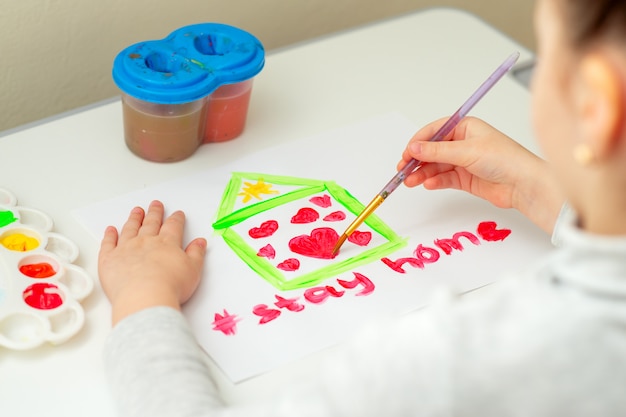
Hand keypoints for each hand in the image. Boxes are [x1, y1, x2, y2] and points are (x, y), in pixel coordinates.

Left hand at [98, 200, 206, 324]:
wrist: (145, 298)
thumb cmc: (170, 287)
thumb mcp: (193, 270)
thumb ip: (196, 254)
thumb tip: (200, 242)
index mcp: (167, 243)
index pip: (173, 226)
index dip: (176, 219)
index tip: (177, 214)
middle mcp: (146, 241)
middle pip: (151, 223)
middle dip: (154, 213)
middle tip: (155, 204)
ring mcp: (126, 248)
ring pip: (130, 228)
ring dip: (134, 219)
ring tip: (137, 211)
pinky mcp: (109, 259)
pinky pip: (108, 243)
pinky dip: (109, 235)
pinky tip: (111, 230)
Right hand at [399, 117, 563, 233]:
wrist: (524, 185)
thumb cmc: (505, 159)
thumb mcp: (467, 151)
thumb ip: (437, 151)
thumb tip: (414, 147)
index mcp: (466, 127)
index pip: (435, 131)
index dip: (419, 142)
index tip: (407, 152)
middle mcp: (463, 143)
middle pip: (432, 150)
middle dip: (417, 160)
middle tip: (403, 169)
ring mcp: (464, 161)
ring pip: (436, 166)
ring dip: (422, 173)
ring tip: (410, 181)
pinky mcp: (465, 179)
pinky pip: (444, 178)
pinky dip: (434, 181)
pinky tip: (428, 184)